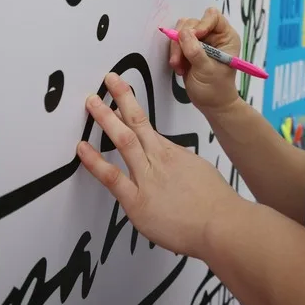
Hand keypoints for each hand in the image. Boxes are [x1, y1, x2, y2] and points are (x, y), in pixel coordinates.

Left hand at [77, 73, 239, 258]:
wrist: (222, 225)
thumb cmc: (216, 205)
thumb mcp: (199, 173)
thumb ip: (181, 166)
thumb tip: (173, 163)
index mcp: (172, 154)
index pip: (147, 126)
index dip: (131, 108)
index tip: (121, 95)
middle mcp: (158, 160)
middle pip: (137, 122)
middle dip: (121, 98)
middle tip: (109, 80)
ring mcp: (147, 178)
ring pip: (124, 140)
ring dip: (106, 118)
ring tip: (91, 102)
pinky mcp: (137, 201)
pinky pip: (111, 177)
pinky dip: (95, 161)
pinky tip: (82, 148)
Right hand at [168, 7, 241, 113]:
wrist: (211, 104)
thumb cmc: (216, 89)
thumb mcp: (207, 70)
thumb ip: (195, 51)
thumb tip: (183, 33)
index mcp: (226, 36)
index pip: (213, 17)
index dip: (201, 24)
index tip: (194, 36)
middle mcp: (213, 35)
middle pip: (192, 22)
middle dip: (183, 40)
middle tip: (179, 59)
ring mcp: (200, 41)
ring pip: (181, 31)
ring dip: (176, 48)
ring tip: (179, 67)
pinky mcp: (188, 48)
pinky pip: (176, 42)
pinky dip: (174, 54)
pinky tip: (180, 68)